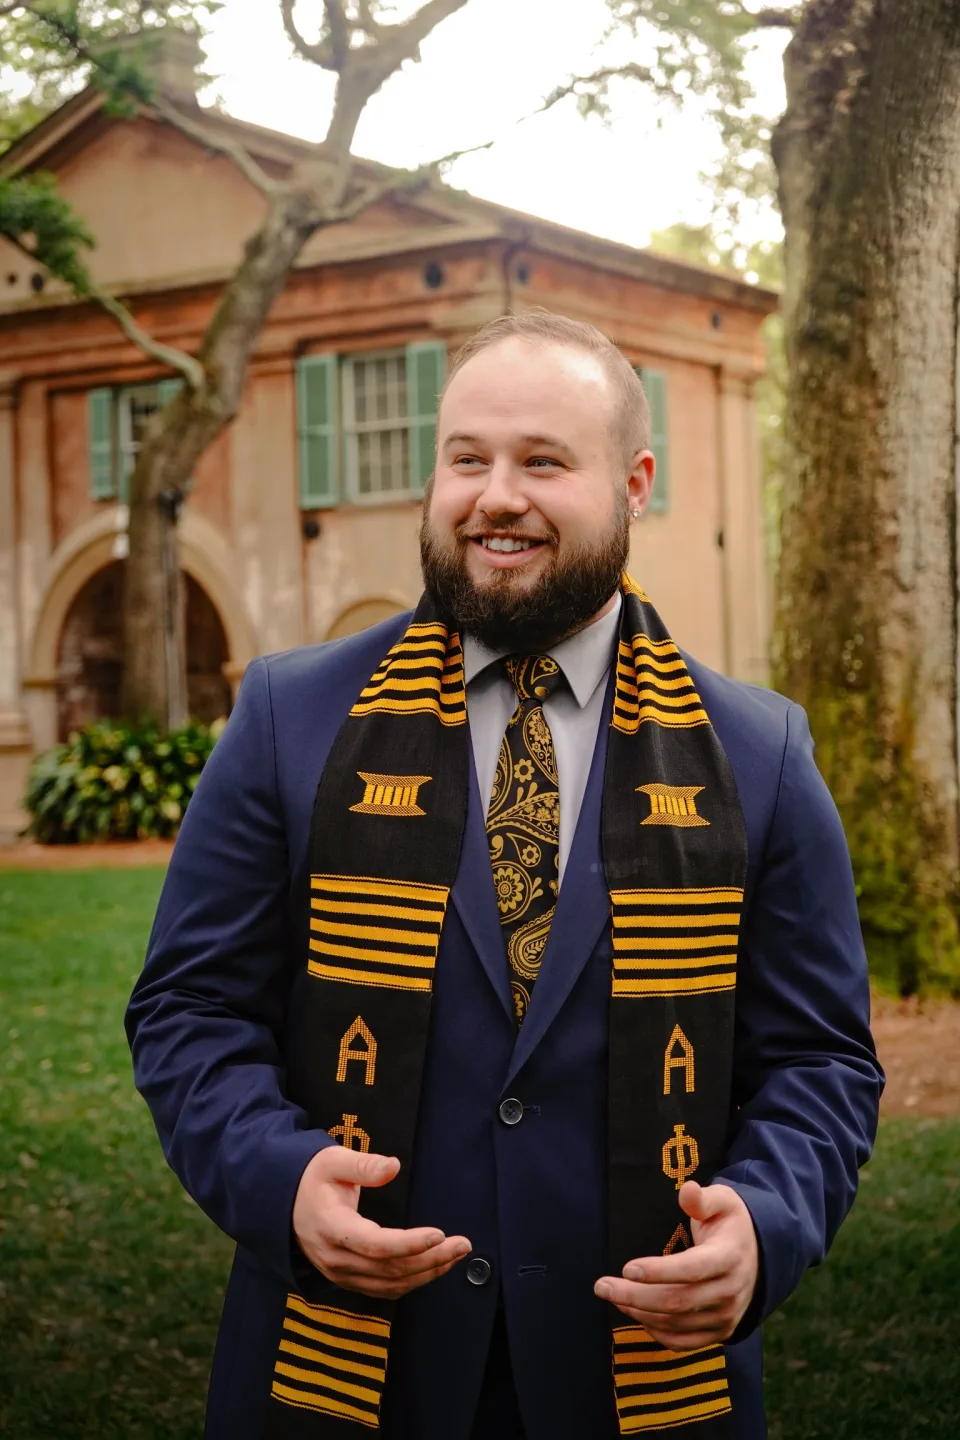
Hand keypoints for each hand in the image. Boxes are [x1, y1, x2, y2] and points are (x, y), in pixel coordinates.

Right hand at [293, 1145, 471, 1299]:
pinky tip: (433, 1268)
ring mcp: (341, 1274)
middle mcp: (337, 1258)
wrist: (285, 1205)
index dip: (409, 1244)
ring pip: (390, 1284)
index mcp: (332, 1227)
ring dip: (427, 1273)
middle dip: (431, 1259)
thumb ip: (363, 1165)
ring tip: (456, 1256)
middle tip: (462, 1245)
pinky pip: (384, 1289)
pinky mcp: (348, 1280)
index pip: (375, 1244)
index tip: (439, 1233)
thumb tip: (394, 1166)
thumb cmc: (312, 1179)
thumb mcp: (332, 1161)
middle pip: (389, 1268)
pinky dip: (412, 1281)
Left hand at [594, 1181, 758, 1349]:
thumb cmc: (731, 1224)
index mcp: (729, 1257)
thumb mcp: (723, 1201)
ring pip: (676, 1323)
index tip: (627, 1267)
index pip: (692, 1269)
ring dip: (638, 1312)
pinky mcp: (719, 1333)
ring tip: (612, 1295)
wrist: (758, 1257)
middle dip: (635, 1296)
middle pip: (677, 1301)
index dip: (658, 1271)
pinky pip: (683, 1341)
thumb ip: (702, 1198)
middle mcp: (729, 1292)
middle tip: (602, 1286)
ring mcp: (725, 1317)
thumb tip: (687, 1191)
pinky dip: (656, 1332)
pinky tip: (635, 1314)